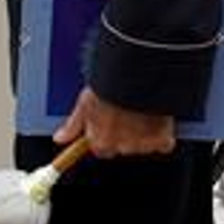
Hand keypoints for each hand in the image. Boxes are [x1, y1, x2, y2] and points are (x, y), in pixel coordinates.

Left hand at [53, 87, 175, 158]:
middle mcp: (118, 146)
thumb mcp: (86, 101)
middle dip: (127, 134)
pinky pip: (163, 145)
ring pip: (143, 146)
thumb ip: (74, 124)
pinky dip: (164, 135)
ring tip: (144, 110)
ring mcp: (140, 144)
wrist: (139, 73)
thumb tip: (60, 138)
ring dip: (145, 133)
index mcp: (99, 140)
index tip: (113, 121)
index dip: (108, 134)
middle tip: (130, 113)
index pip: (102, 149)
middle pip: (123, 147)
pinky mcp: (161, 140)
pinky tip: (159, 119)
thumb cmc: (111, 84)